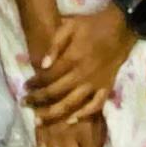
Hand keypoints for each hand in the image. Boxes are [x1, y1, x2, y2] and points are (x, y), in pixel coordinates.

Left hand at [26, 6, 132, 126]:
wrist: (121, 27)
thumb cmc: (92, 25)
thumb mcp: (70, 26)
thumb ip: (54, 44)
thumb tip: (42, 65)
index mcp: (72, 58)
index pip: (48, 76)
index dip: (34, 83)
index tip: (24, 87)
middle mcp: (82, 75)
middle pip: (56, 93)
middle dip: (38, 100)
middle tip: (24, 103)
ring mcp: (95, 84)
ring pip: (72, 104)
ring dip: (53, 113)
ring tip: (38, 120)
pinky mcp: (106, 88)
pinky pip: (95, 106)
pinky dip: (83, 115)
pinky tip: (70, 121)